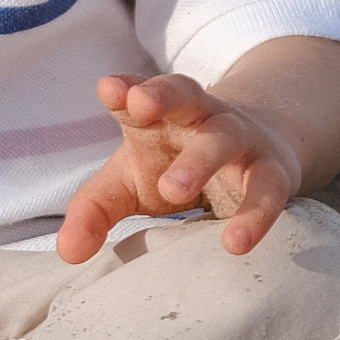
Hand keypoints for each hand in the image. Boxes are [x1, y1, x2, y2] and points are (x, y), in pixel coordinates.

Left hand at [56, 70, 304, 263]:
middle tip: (139, 106)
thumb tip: (68, 251)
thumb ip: (95, 210)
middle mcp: (198, 116)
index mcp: (157, 115)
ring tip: (174, 190)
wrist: (260, 146)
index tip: (108, 88)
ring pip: (223, 138)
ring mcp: (239, 140)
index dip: (124, 89)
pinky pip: (267, 190)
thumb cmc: (175, 163)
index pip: (137, 95)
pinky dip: (255, 214)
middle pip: (183, 93)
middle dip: (161, 95)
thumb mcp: (129, 182)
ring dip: (200, 158)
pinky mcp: (272, 172)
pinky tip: (235, 242)